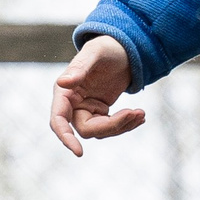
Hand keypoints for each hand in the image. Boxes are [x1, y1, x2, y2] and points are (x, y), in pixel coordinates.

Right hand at [49, 37, 144, 155]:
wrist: (123, 48)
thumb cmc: (107, 47)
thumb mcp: (95, 53)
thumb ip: (79, 68)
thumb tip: (63, 83)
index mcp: (64, 91)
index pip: (58, 119)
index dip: (65, 137)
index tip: (79, 152)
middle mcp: (72, 103)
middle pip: (86, 129)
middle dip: (112, 125)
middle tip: (136, 113)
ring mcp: (87, 110)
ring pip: (101, 132)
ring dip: (123, 125)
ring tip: (141, 113)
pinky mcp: (100, 113)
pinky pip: (111, 127)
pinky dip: (126, 124)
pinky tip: (140, 115)